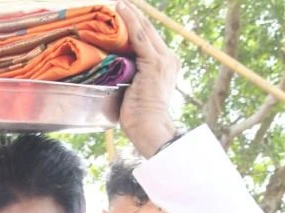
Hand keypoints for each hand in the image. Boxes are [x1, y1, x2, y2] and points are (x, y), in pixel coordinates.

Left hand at [115, 1, 180, 156]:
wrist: (150, 129)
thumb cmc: (140, 119)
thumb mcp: (136, 91)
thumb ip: (132, 76)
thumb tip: (116, 70)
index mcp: (166, 65)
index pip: (150, 39)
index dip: (136, 24)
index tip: (123, 12)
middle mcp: (168, 58)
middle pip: (148, 30)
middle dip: (133, 15)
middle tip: (118, 3)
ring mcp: (163, 59)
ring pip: (144, 29)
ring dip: (130, 14)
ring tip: (117, 3)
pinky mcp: (154, 63)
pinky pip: (139, 36)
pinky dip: (129, 21)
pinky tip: (120, 9)